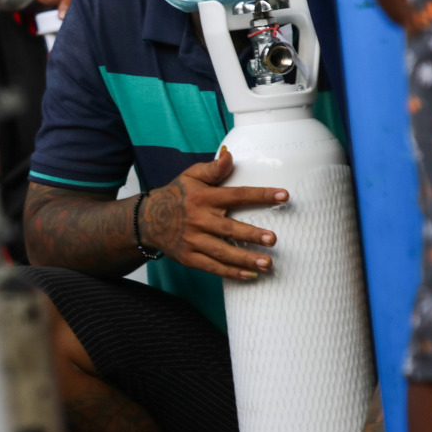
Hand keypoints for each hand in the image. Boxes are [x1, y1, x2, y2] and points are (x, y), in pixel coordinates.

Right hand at [138, 150, 287, 279]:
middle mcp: (199, 220)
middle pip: (230, 229)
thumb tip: (230, 155)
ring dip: (245, 259)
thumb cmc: (176, 195)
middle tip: (273, 239)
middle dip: (252, 235)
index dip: (261, 195)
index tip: (284, 196)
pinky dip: (231, 273)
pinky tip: (250, 276)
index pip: (237, 195)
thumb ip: (213, 168)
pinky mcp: (189, 257)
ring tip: (267, 264)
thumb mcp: (191, 176)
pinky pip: (213, 267)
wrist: (147, 219)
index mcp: (204, 198)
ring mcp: (194, 241)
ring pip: (223, 252)